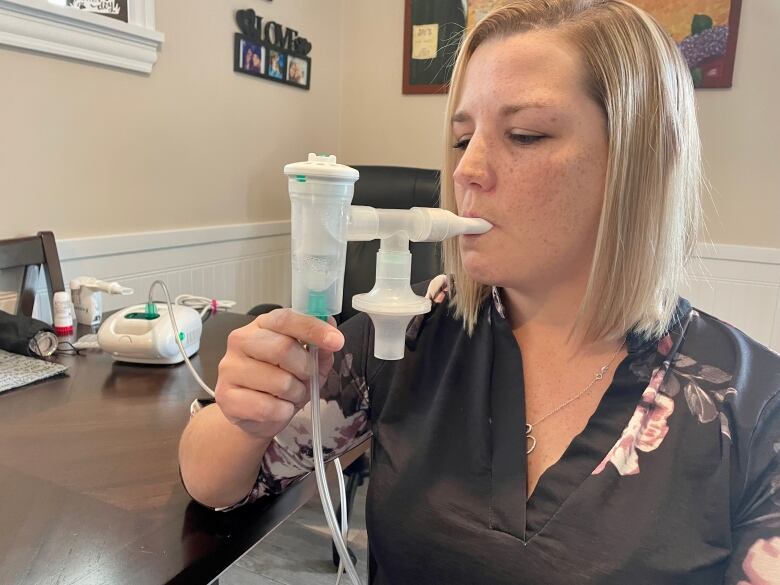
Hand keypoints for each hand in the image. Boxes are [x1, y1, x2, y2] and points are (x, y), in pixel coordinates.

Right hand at [215, 308, 343, 439]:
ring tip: (291, 395)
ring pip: (278, 381)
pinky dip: (283, 411)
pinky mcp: (225, 397)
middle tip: (308, 378)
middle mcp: (241, 340)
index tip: (336, 341)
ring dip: (296, 393)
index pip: (286, 318)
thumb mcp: (308, 363)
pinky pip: (266, 407)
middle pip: (282, 348)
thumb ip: (320, 349)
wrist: (255, 414)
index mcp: (262, 324)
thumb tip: (331, 335)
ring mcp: (229, 368)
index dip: (313, 328)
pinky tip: (278, 409)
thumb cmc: (282, 381)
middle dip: (305, 368)